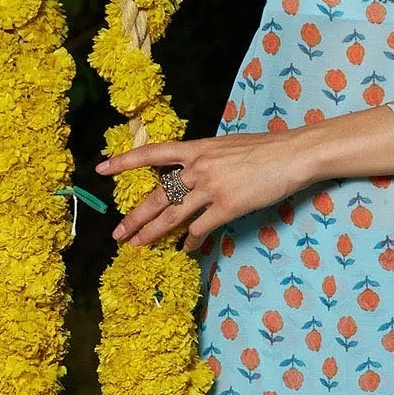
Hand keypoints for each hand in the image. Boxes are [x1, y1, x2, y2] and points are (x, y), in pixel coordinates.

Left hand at [99, 131, 318, 249]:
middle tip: (118, 232)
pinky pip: (200, 228)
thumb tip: (190, 174)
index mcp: (197, 148)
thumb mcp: (227, 146)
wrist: (292, 155)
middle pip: (158, 195)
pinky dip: (191, 240)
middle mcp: (198, 167)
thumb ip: (205, 159)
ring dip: (153, 233)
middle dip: (135, 216)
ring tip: (137, 245)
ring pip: (173, 215)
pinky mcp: (227, 207)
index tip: (101, 169)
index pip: (153, 153)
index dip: (125, 161)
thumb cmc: (265, 149)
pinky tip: (185, 248)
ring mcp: (211, 188)